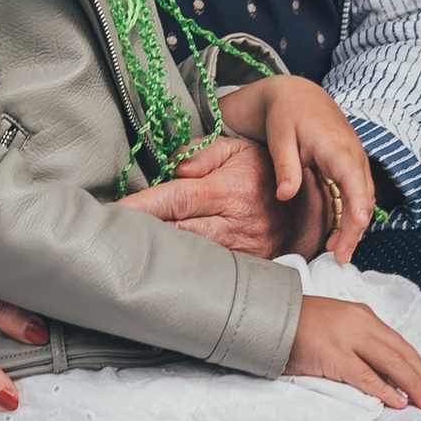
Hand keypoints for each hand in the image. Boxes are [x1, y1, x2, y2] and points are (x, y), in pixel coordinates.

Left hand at [118, 131, 322, 257]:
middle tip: (108, 235)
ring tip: (126, 250)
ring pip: (189, 254)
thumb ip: (202, 154)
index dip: (142, 206)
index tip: (114, 211)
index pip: (175, 199)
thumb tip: (173, 167)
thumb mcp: (238, 149)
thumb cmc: (266, 173)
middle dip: (142, 234)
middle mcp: (233, 223)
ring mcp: (241, 249)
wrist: (312, 208)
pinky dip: (183, 268)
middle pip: (176, 232)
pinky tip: (161, 267)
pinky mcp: (246, 268)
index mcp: (227, 190)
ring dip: (159, 253)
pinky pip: (209, 271)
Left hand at [215, 76, 374, 260]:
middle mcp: (354, 156)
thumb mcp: (281, 137)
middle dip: (355, 230)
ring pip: (364, 199)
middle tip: (339, 257)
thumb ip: (285, 167)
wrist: (298, 95)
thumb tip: (286, 195)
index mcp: (338, 148)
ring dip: (354, 226)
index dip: (357, 210)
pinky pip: (358, 195)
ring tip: (337, 252)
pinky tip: (337, 234)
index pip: (354, 184)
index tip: (353, 232)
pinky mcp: (350, 167)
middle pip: (364, 199)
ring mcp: (355, 162)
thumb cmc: (287, 113)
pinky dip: (352, 215)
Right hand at [289, 295, 420, 409]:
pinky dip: (384, 390)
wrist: (269, 317)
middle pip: (401, 353)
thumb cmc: (301, 327)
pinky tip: (398, 402)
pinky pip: (365, 376)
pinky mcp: (333, 355)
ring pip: (390, 363)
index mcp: (363, 317)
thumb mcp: (338, 328)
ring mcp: (347, 338)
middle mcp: (361, 323)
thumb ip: (360, 345)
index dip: (418, 367)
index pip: (400, 344)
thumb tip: (385, 374)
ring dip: (412, 386)